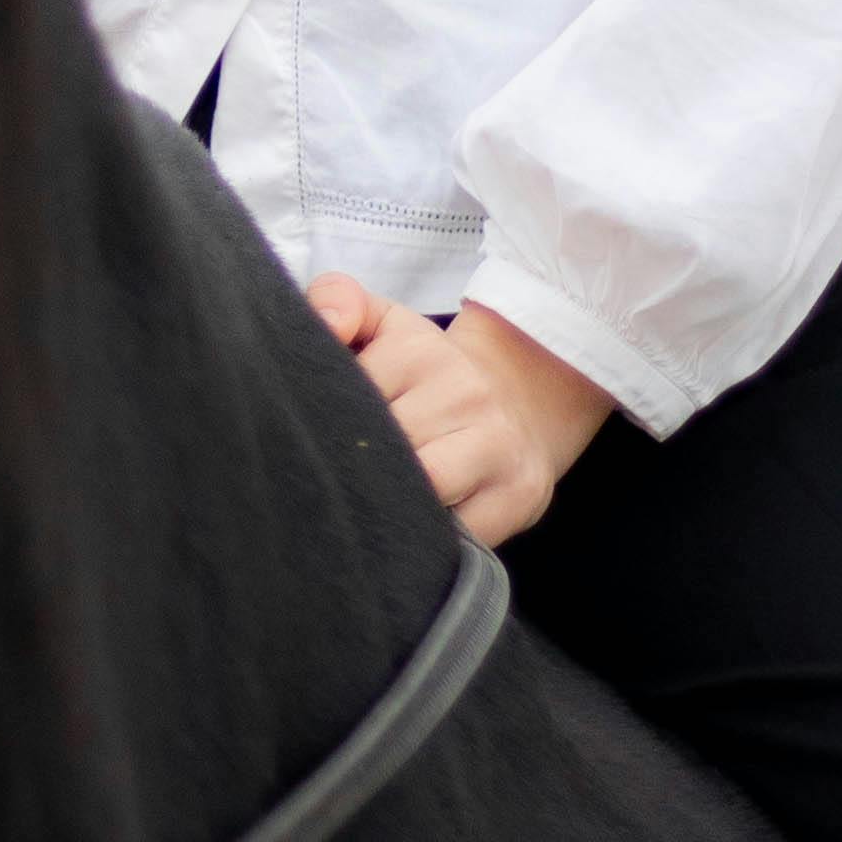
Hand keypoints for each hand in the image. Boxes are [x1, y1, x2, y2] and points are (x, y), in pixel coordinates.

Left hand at [305, 280, 616, 547]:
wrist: (522, 405)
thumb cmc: (427, 376)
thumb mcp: (383, 325)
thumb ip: (337, 300)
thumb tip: (329, 326)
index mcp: (418, 349)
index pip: (347, 396)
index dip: (324, 424)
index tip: (319, 436)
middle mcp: (464, 393)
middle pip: (380, 450)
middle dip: (352, 470)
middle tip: (339, 481)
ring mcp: (496, 447)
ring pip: (421, 491)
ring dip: (389, 506)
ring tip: (373, 506)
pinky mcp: (520, 496)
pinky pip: (458, 535)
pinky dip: (428, 540)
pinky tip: (413, 529)